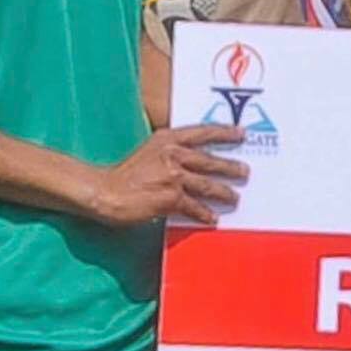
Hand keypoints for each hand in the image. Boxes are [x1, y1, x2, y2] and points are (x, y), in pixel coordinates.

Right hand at [87, 124, 247, 226]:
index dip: (225, 132)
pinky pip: (195, 206)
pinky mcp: (171, 198)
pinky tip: (212, 219)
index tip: (241, 133)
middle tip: (245, 172)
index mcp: (167, 139)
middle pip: (210, 160)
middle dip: (231, 167)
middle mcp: (173, 154)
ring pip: (207, 184)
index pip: (203, 132)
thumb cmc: (124, 174)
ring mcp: (173, 176)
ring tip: (235, 197)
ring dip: (224, 192)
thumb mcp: (149, 151)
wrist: (105, 191)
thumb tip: (191, 161)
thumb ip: (170, 152)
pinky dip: (205, 214)